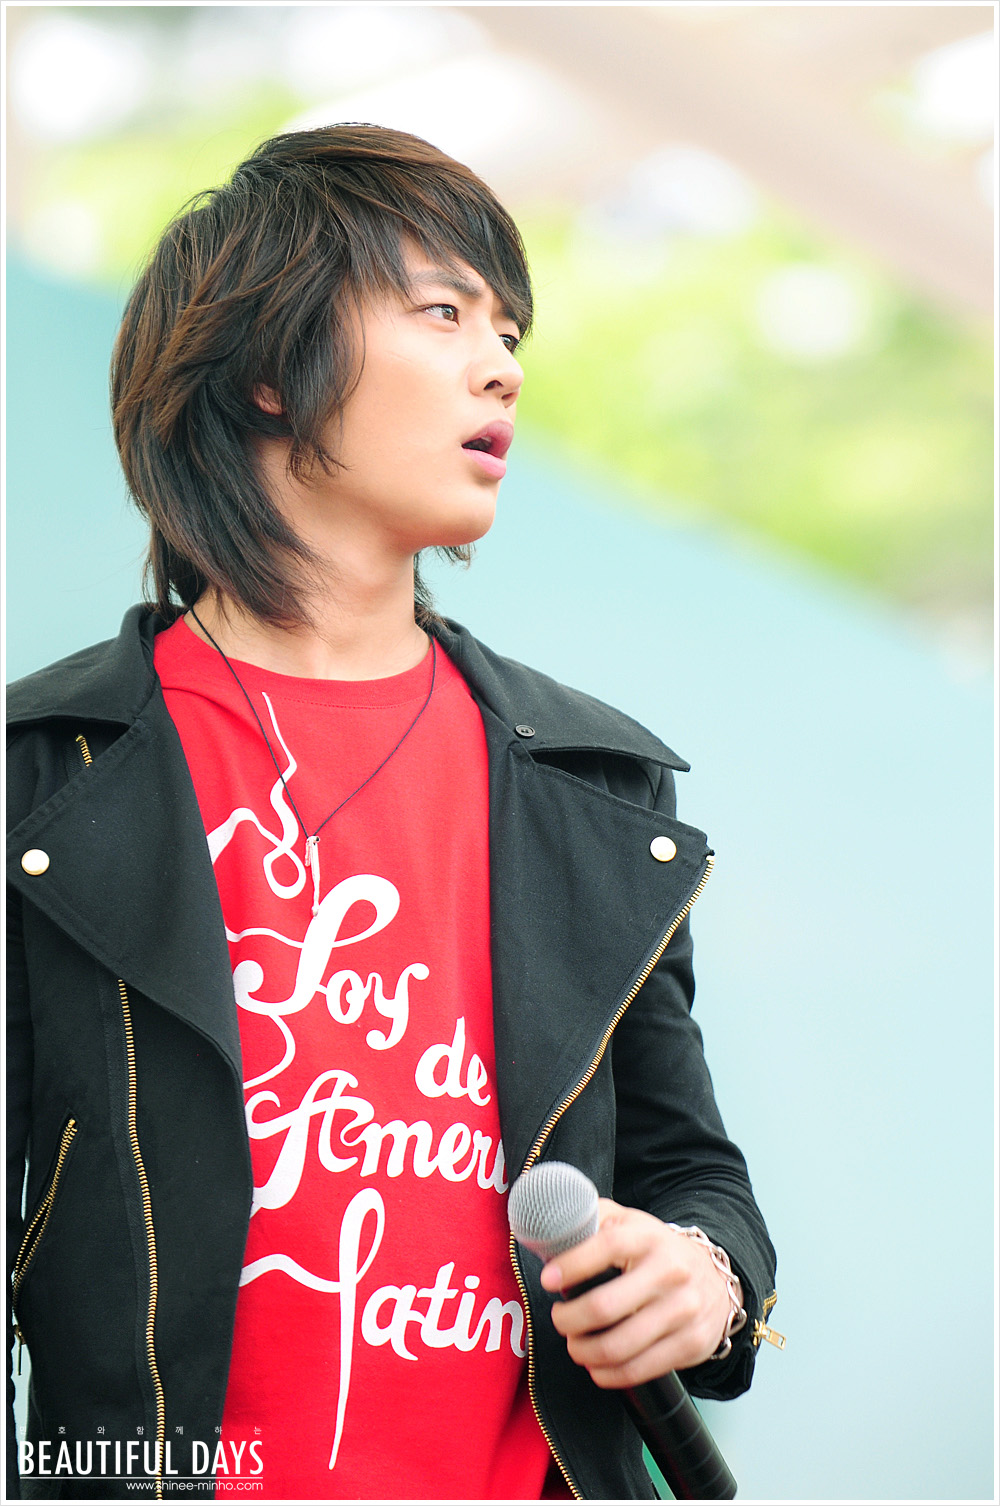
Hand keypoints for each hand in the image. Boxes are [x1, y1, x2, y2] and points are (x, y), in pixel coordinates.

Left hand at [539, 1199, 740, 1388]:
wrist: (716, 1278)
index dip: (573, 1264)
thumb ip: (594, 1219)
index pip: (608, 1246)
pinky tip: (597, 1366)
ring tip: (575, 1345)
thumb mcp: (631, 1223)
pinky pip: (638, 1370)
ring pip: (618, 1346)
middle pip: (605, 1306)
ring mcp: (683, 1310)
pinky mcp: (691, 1344)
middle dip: (569, 1320)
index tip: (548, 1280)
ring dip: (583, 1351)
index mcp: (650, 1237)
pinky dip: (607, 1374)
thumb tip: (552, 1230)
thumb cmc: (658, 1251)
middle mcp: (671, 1272)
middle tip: (560, 1319)